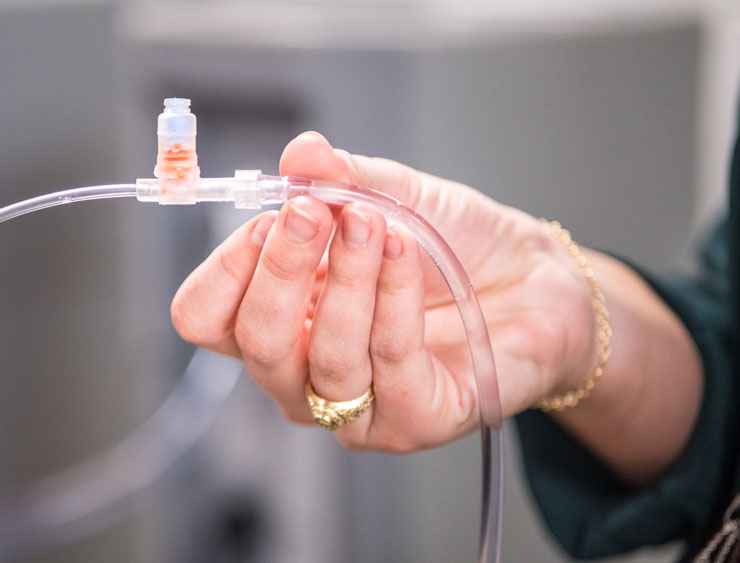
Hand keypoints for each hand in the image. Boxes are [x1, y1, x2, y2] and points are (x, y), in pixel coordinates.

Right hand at [171, 132, 597, 452]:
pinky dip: (395, 299)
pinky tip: (410, 253)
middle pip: (254, 340)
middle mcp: (301, 373)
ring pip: (321, 358)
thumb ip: (341, 177)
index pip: (206, 316)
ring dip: (349, 279)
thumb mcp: (391, 196)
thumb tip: (300, 152)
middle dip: (282, 267)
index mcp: (278, 319)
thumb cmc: (452, 246)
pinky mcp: (412, 423)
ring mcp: (354, 409)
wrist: (533, 281)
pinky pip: (389, 364)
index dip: (226, 268)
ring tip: (377, 224)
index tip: (269, 216)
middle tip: (314, 210)